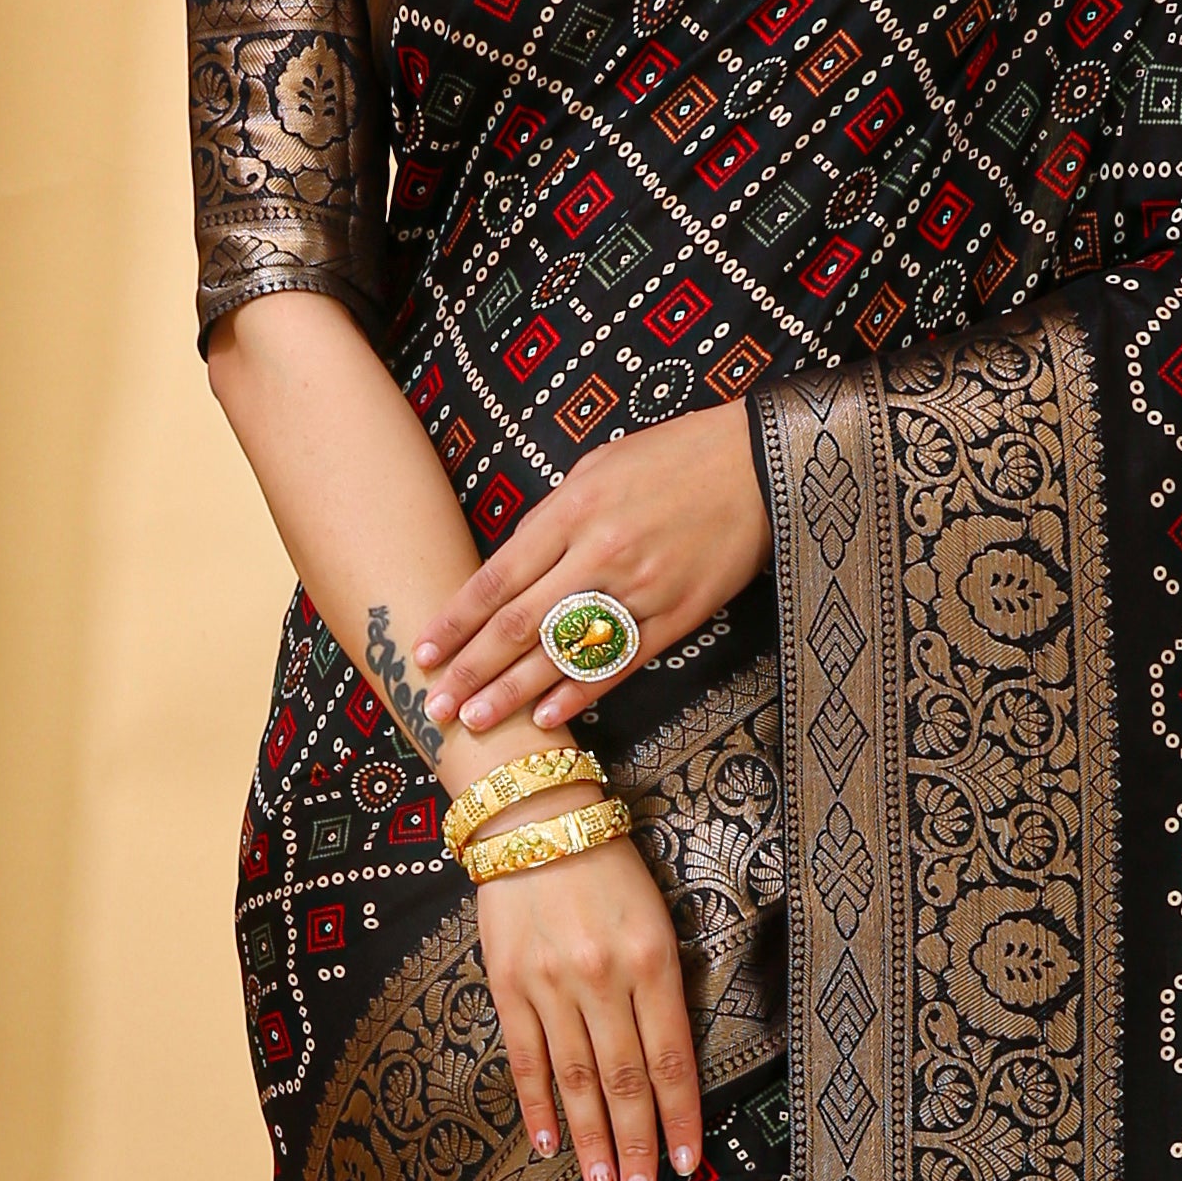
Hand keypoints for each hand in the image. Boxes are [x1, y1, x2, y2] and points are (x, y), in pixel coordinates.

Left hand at [413, 398, 771, 739]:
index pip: (497, 578)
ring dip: (513, 693)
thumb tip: (512, 566)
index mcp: (572, 511)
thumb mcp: (598, 468)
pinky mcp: (678, 616)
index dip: (456, 621)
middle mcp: (599, 554)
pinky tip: (546, 718)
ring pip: (564, 653)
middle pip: (520, 624)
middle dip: (471, 669)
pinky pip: (619, 664)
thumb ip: (552, 519)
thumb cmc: (673, 459)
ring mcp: (640, 590)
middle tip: (435, 705)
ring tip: (475, 721)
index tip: (423, 652)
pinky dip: (580, 693)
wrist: (757, 465)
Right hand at [477, 823, 701, 1180]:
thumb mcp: (657, 917)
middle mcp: (602, 978)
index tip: (690, 1163)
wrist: (533, 817)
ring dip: (591, 1139)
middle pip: (625, 1081)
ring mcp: (549, 984)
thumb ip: (663, 986)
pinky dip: (538, 1105)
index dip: (681, 1118)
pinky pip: (525, 1057)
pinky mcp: (507, 983)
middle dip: (639, 1144)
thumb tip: (668, 1065)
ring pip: (577, 1079)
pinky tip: (548, 1143)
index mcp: (652, 960)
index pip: (672, 1059)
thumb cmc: (608, 865)